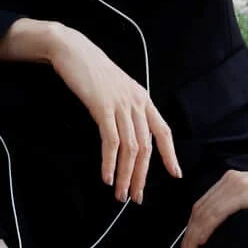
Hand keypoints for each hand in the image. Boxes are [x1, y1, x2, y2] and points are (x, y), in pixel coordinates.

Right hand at [49, 26, 181, 202]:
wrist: (73, 50)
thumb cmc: (91, 70)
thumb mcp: (116, 89)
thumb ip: (125, 108)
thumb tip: (127, 133)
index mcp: (142, 98)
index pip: (163, 131)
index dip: (170, 154)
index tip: (175, 174)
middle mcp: (136, 102)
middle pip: (146, 146)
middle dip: (142, 175)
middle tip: (137, 196)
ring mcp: (121, 104)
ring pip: (130, 148)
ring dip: (125, 175)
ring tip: (120, 193)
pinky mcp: (103, 107)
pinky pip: (111, 141)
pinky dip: (109, 162)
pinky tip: (107, 176)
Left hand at [177, 150, 247, 247]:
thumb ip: (238, 210)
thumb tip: (222, 232)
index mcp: (230, 181)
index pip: (202, 207)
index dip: (190, 228)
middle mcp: (230, 180)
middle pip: (199, 210)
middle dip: (188, 236)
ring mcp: (238, 184)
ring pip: (206, 212)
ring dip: (193, 236)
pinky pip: (220, 211)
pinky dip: (207, 227)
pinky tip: (202, 241)